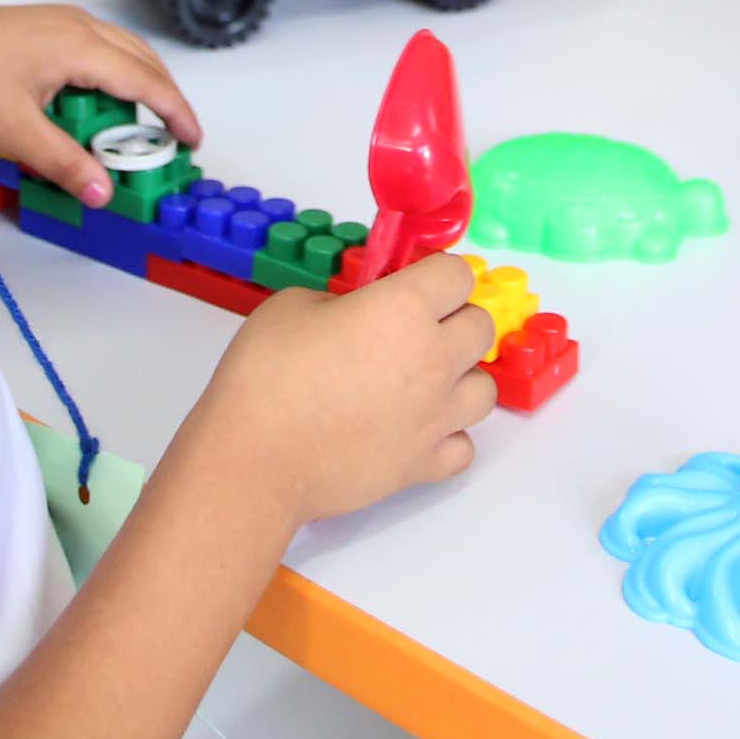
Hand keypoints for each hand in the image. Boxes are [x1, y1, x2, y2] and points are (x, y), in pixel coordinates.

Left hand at [0, 4, 195, 208]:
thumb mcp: (15, 133)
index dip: (176, 112)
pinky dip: (112, 73)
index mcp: (78, 46)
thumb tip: (104, 193)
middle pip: (141, 59)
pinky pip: (95, 46)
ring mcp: (57, 20)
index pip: (146, 80)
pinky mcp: (41, 25)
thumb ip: (64, 163)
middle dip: (163, 97)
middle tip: (173, 138)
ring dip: (138, 84)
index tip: (193, 141)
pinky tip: (96, 103)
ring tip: (140, 125)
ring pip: (119, 49)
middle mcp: (76, 25)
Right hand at [187, 253, 499, 522]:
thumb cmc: (265, 378)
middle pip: (481, 327)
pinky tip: (416, 429)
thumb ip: (342, 302)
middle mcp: (434, 359)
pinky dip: (448, 437)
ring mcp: (435, 417)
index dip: (436, 274)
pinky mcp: (423, 464)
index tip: (415, 282)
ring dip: (460, 380)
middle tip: (415, 328)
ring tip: (422, 382)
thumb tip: (357, 315)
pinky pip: (464, 446)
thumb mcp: (293, 305)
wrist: (254, 460)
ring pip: (485, 390)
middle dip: (454, 321)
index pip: (457, 274)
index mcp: (406, 308)